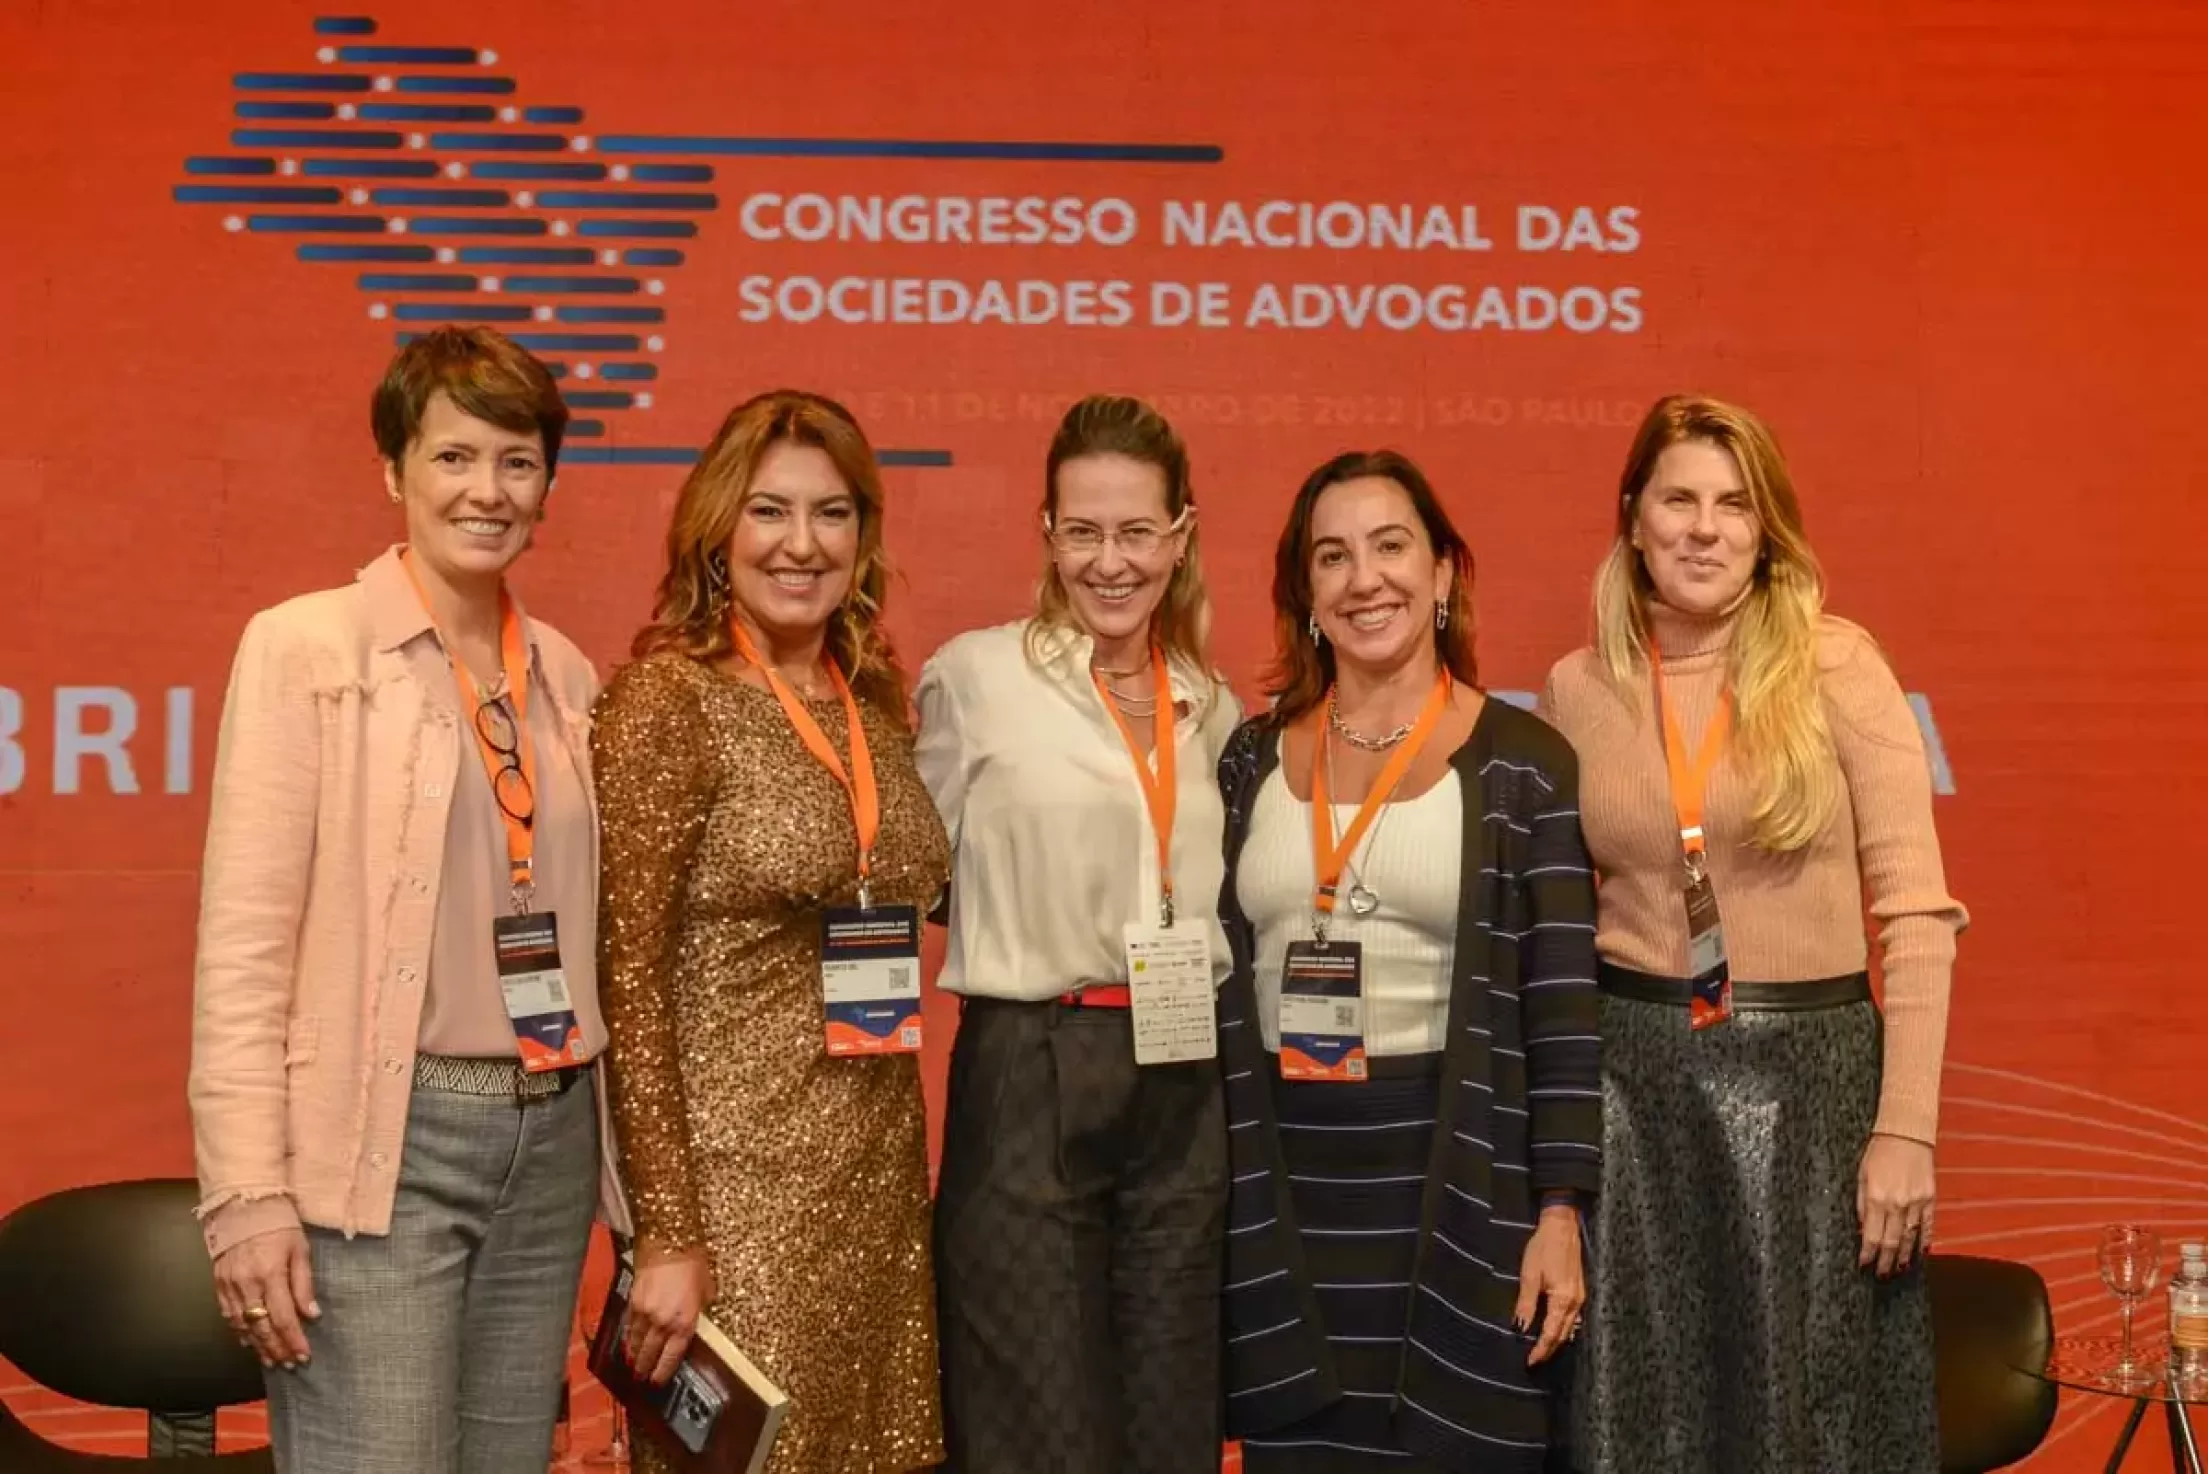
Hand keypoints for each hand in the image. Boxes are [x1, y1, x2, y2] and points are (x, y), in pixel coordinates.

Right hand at [213, 1228, 318, 1369]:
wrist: (242, 1203)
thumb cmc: (278, 1222)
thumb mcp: (300, 1248)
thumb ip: (304, 1284)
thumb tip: (312, 1314)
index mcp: (270, 1273)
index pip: (283, 1317)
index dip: (293, 1340)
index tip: (304, 1355)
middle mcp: (247, 1283)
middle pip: (261, 1327)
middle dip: (277, 1349)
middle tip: (290, 1364)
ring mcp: (229, 1285)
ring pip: (242, 1326)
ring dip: (258, 1346)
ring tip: (273, 1360)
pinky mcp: (218, 1283)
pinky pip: (228, 1315)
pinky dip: (239, 1332)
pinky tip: (250, 1342)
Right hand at [625, 1243, 714, 1385]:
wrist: (670, 1242)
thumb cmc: (694, 1263)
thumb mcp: (707, 1288)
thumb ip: (700, 1308)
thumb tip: (696, 1316)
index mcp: (685, 1322)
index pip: (672, 1356)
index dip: (663, 1372)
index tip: (657, 1382)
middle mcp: (664, 1322)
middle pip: (651, 1353)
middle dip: (646, 1368)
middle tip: (641, 1379)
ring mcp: (646, 1313)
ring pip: (637, 1342)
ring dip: (634, 1356)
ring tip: (632, 1366)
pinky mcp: (633, 1302)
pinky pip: (629, 1326)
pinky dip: (627, 1337)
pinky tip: (626, 1344)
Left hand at [1514, 1204, 1585, 1365]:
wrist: (1562, 1226)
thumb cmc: (1543, 1248)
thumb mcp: (1529, 1275)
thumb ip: (1526, 1304)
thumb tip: (1519, 1328)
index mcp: (1563, 1300)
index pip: (1551, 1334)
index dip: (1540, 1350)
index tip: (1530, 1362)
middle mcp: (1576, 1302)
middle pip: (1563, 1335)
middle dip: (1549, 1350)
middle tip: (1535, 1361)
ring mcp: (1581, 1298)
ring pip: (1570, 1328)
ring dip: (1557, 1341)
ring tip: (1543, 1351)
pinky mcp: (1580, 1291)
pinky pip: (1574, 1318)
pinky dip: (1564, 1329)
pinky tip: (1556, 1331)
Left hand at [1857, 1133, 1935, 1277]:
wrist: (1907, 1134)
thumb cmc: (1879, 1151)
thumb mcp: (1861, 1176)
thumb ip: (1861, 1204)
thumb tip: (1863, 1228)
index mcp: (1877, 1198)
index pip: (1872, 1235)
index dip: (1868, 1253)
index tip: (1864, 1265)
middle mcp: (1897, 1204)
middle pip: (1891, 1241)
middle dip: (1886, 1261)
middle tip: (1882, 1275)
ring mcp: (1916, 1202)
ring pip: (1910, 1237)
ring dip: (1904, 1256)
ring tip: (1899, 1269)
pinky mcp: (1930, 1199)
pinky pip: (1927, 1225)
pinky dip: (1924, 1241)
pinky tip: (1921, 1253)